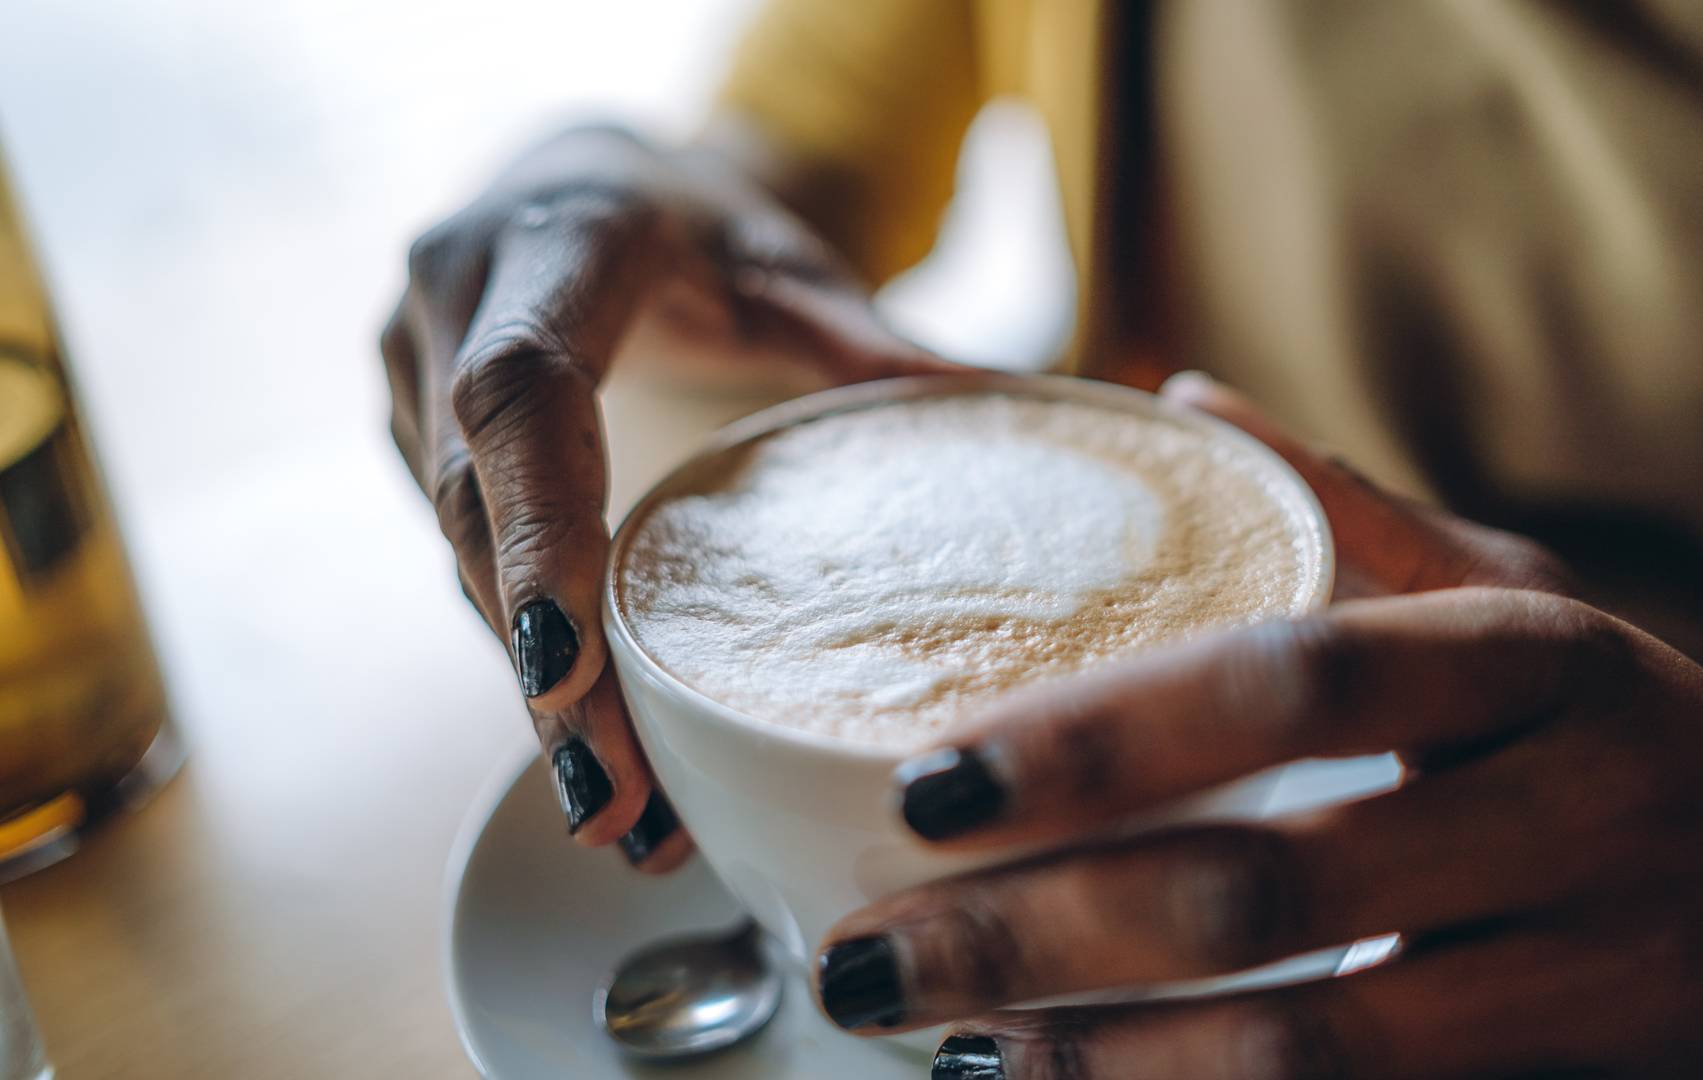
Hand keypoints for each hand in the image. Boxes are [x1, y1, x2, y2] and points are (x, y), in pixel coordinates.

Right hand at [382, 125, 957, 865]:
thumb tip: (1004, 401)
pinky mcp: (408, 428)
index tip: (568, 672)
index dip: (537, 534)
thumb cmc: (687, 224)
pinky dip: (522, 648)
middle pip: (476, 507)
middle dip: (544, 665)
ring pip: (453, 550)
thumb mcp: (781, 262)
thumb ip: (866, 337)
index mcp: (554, 243)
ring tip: (615, 812)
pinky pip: (456, 553)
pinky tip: (585, 739)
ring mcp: (410, 367)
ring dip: (529, 685)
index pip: (524, 395)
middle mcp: (452, 302)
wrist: (570, 180)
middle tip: (614, 804)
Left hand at [814, 374, 1702, 1077]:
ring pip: (1324, 1054)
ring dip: (1114, 1067)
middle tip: (872, 964)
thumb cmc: (1643, 736)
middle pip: (1273, 891)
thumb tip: (1179, 392)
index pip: (1296, 679)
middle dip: (1040, 941)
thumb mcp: (1529, 610)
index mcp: (1543, 663)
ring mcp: (1616, 982)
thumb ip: (1355, 518)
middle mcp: (1583, 817)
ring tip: (954, 1055)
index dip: (1104, 735)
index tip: (927, 778)